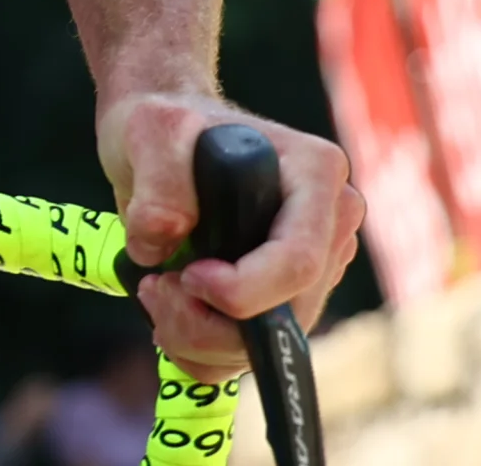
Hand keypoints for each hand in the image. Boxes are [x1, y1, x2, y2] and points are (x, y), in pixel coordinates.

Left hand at [97, 90, 360, 374]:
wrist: (160, 142)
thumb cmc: (165, 126)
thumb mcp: (150, 129)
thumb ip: (159, 180)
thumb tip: (161, 243)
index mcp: (317, 175)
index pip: (298, 263)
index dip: (240, 291)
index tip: (185, 276)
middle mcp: (330, 224)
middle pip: (288, 317)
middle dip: (210, 324)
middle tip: (154, 288)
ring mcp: (313, 266)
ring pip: (269, 346)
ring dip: (199, 339)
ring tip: (156, 291)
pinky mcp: (285, 297)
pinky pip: (251, 354)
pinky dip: (202, 351)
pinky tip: (171, 312)